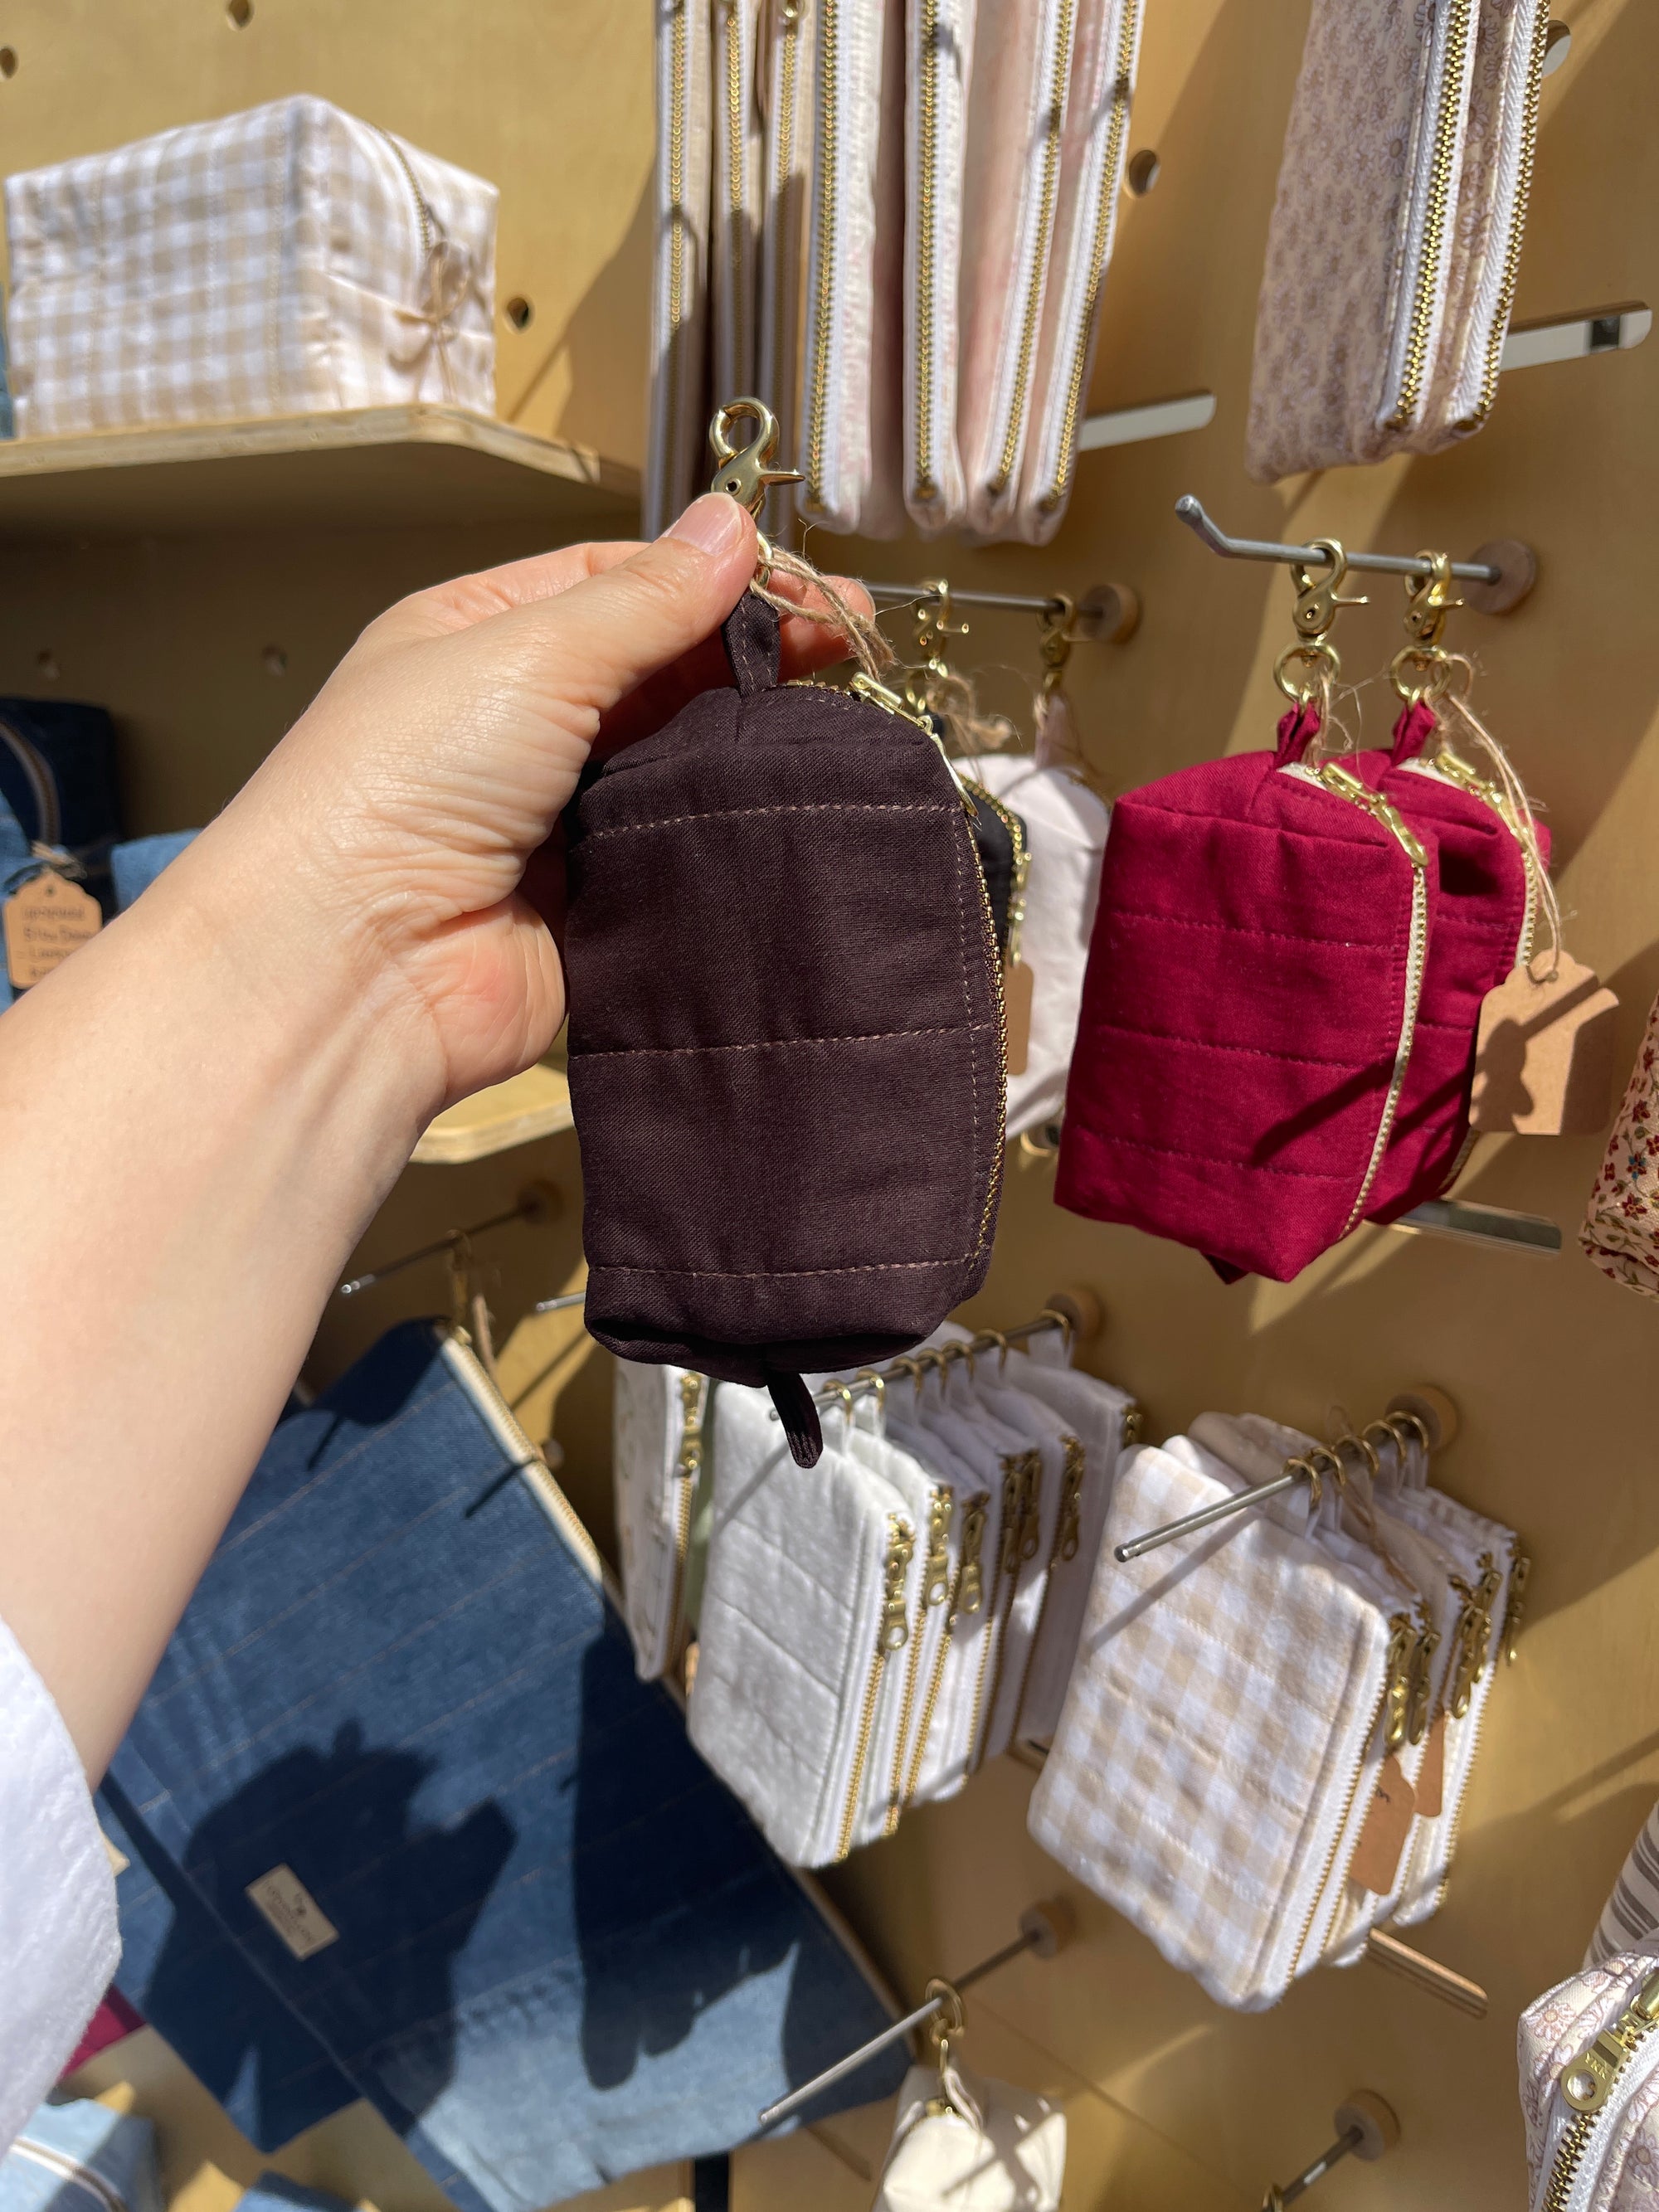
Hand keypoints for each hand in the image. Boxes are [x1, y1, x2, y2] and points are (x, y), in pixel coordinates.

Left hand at [190, 494, 861, 1112]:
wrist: (356, 970)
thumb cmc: (392, 789)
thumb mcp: (526, 651)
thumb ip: (644, 599)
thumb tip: (730, 527)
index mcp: (477, 638)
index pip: (618, 582)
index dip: (715, 577)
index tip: (808, 585)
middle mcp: (516, 725)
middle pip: (660, 672)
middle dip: (751, 654)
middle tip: (853, 644)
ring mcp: (557, 820)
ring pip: (680, 764)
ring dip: (750, 743)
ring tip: (841, 716)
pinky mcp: (595, 905)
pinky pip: (681, 854)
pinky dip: (731, 832)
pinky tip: (794, 804)